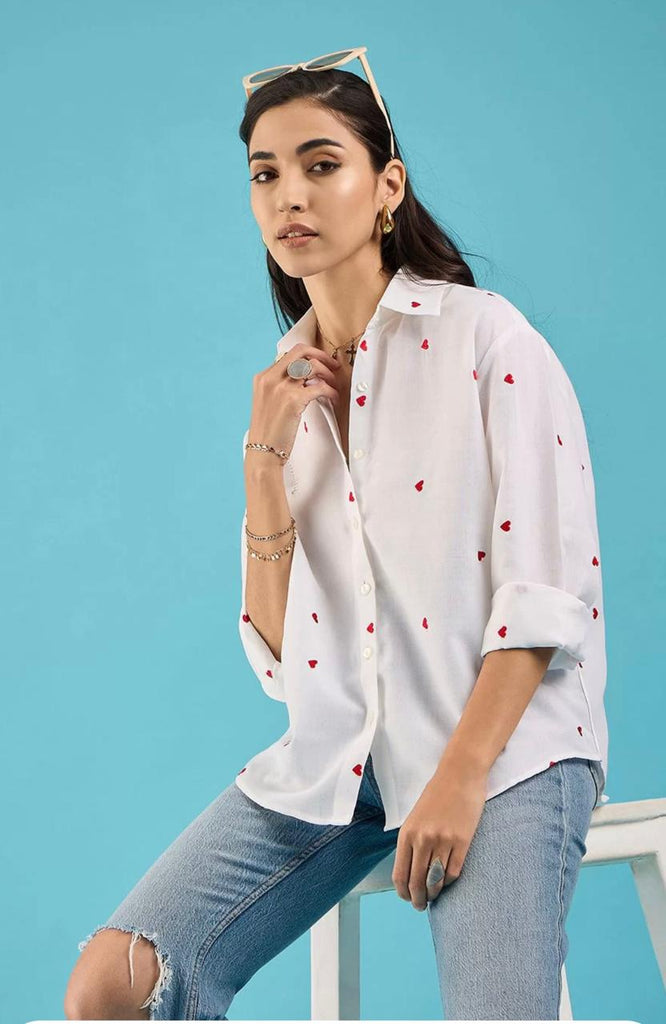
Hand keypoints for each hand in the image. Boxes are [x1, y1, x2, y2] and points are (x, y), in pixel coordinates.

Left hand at [392, 759, 487, 910]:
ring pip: (435, 881)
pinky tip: (448, 880)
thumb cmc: (438, 794)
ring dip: (434, 893)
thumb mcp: (416, 817)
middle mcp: (422, 839)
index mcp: (407, 834)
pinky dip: (449, 881)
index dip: (403, 892)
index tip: (407, 898)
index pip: (400, 874)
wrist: (460, 774)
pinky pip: (453, 872)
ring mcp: (443, 841)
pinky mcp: (462, 841)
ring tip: (435, 895)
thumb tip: (412, 871)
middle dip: (418, 899)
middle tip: (421, 905)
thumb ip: (412, 842)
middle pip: (416, 882)